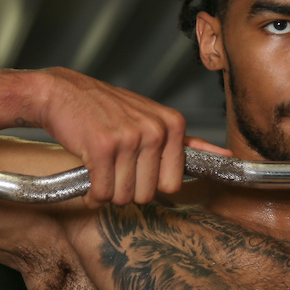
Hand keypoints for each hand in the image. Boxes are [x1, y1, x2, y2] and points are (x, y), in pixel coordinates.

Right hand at [38, 69, 228, 205]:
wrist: (61, 93)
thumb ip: (188, 142)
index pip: (173, 184)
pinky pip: (102, 192)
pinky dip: (92, 192)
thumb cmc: (107, 109)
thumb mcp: (153, 117)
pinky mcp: (102, 147)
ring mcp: (130, 138)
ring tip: (101, 166)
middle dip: (127, 188)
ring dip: (108, 190)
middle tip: (114, 165)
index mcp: (173, 124)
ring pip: (124, 196)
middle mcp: (156, 130)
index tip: (137, 167)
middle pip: (148, 194)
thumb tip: (227, 156)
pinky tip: (89, 172)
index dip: (151, 183)